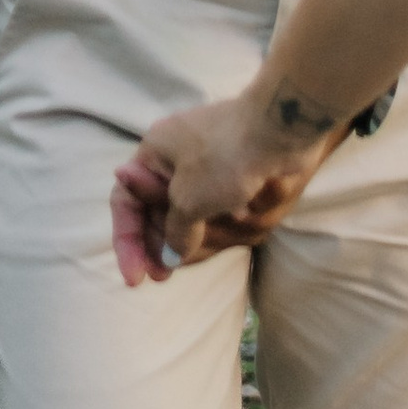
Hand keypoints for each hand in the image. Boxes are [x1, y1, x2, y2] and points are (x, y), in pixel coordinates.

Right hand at [111, 88, 329, 285]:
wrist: (282, 129)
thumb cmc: (226, 158)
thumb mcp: (189, 201)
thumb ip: (173, 233)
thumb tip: (170, 254)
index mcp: (154, 152)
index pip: (126, 202)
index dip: (128, 243)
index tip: (136, 279)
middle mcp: (175, 153)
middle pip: (157, 210)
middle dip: (162, 242)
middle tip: (166, 273)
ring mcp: (206, 160)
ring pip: (189, 211)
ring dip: (194, 234)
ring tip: (199, 251)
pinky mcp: (232, 168)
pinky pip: (215, 205)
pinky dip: (216, 222)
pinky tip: (229, 231)